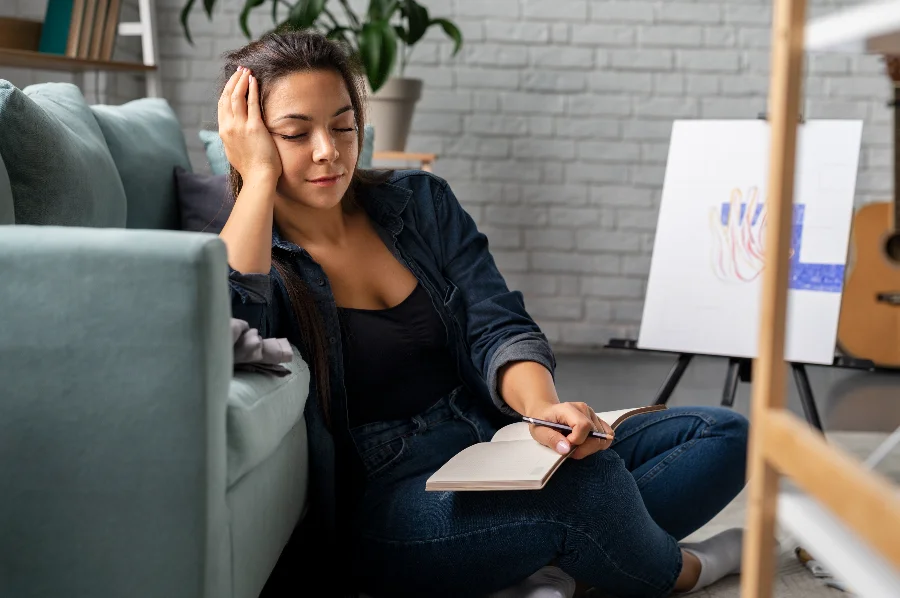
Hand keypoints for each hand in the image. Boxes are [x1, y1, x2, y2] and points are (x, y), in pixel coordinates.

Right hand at [218, 66, 281, 182]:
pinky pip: (252, 103)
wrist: (258, 177)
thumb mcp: (235, 151)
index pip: (222, 106)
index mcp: (224, 132)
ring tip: (246, 71)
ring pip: (236, 97)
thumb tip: (234, 133)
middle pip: (227, 97)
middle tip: (240, 70)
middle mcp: (229, 127)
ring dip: (241, 81)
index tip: (232, 81)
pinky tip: (254, 80)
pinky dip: (252, 89)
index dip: (226, 91)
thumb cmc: (252, 168)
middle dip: (233, 81)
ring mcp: (240, 126)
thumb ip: (233, 139)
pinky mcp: (254, 127)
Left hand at [526, 402, 612, 458]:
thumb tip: (567, 449)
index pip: (583, 426)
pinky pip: (607, 435)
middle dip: (583, 448)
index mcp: (569, 409)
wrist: (545, 413)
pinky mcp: (597, 420)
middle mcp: (584, 409)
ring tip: (576, 446)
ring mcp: (593, 414)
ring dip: (590, 448)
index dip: (576, 441)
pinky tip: (585, 444)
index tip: (565, 445)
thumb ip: (552, 439)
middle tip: (569, 450)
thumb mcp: (540, 432)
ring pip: (603, 438)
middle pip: (596, 434)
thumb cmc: (541, 422)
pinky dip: (598, 444)